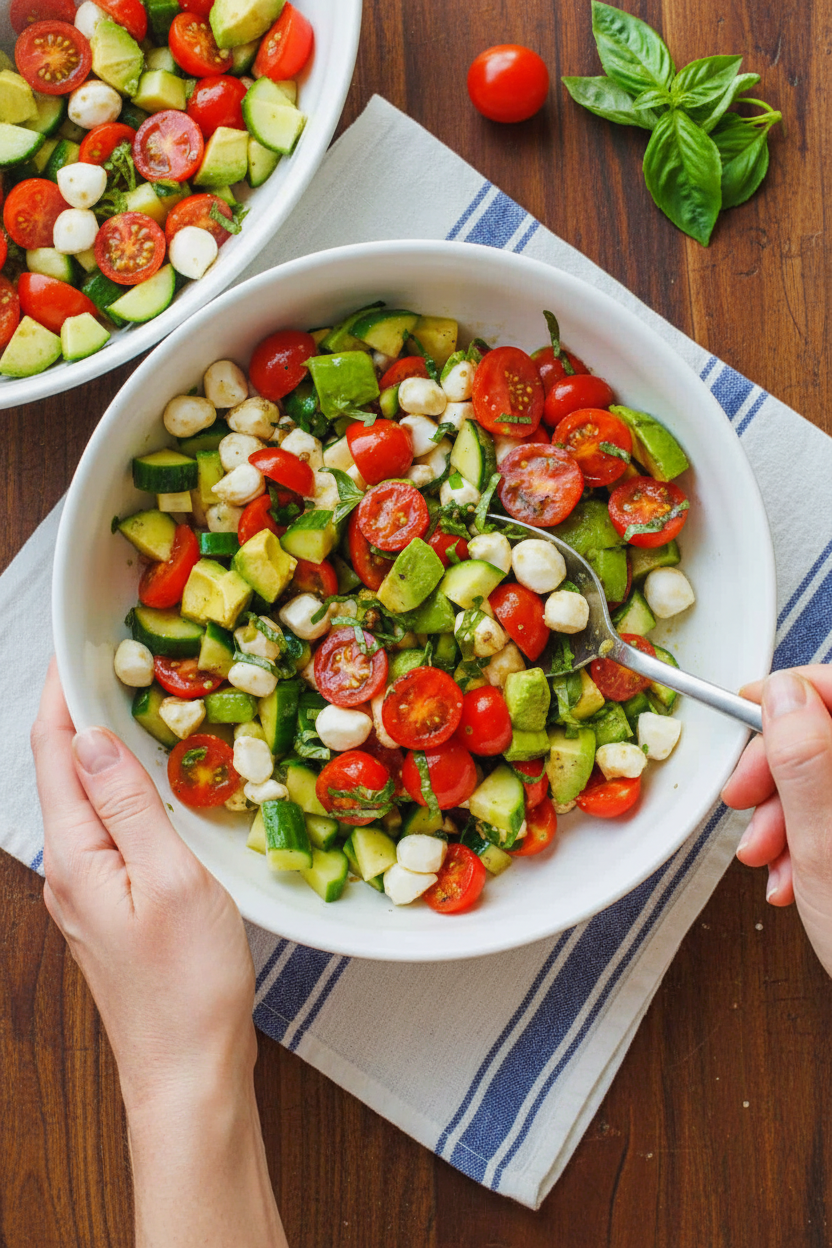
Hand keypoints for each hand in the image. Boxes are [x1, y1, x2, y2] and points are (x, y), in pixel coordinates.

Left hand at [31, 659, 256, 1113]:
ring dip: (101, 750)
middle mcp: (71, 870)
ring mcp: (89, 891)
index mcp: (77, 856)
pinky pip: (108, 829)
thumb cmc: (187, 984)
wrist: (188, 1069)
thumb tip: (93, 738)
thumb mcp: (170, 881)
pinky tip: (150, 783)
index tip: (77, 643)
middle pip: (63, 772)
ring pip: (87, 800)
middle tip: (110, 661)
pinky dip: (123, 790)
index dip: (62, 694)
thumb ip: (130, 805)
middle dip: (78, 712)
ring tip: (129, 706)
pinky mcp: (113, 906)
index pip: (56, 754)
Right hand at [722, 666, 831, 975]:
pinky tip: (796, 874)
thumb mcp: (827, 848)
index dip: (789, 692)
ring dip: (787, 812)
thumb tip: (784, 694)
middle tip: (744, 802)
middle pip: (830, 734)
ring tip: (769, 859)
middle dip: (779, 768)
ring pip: (830, 776)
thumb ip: (804, 761)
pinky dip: (810, 836)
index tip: (746, 710)